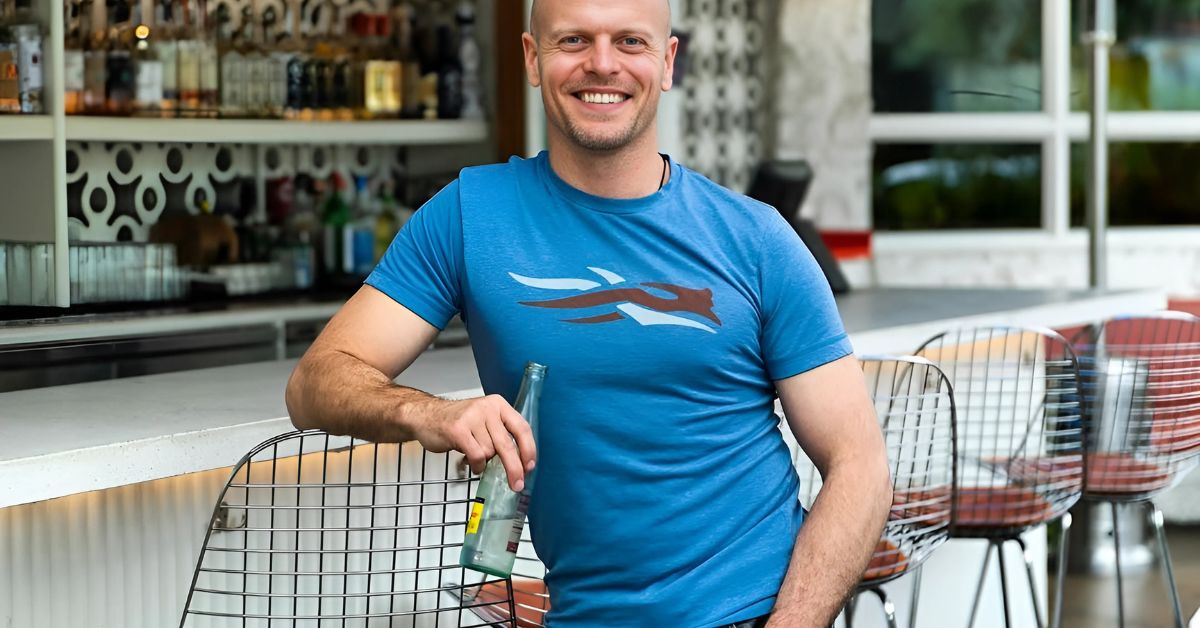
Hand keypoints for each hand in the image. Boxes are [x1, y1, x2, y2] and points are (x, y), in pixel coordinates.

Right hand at [413, 395, 536, 490]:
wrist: (426, 415)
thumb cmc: (457, 421)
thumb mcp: (484, 420)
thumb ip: (501, 434)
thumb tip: (520, 461)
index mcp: (498, 404)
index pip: (522, 428)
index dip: (529, 449)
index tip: (530, 466)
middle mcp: (487, 408)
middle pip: (508, 444)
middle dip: (514, 468)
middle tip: (517, 484)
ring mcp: (472, 417)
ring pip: (490, 452)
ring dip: (484, 461)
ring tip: (474, 455)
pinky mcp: (458, 430)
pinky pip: (477, 456)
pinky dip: (476, 465)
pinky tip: (472, 463)